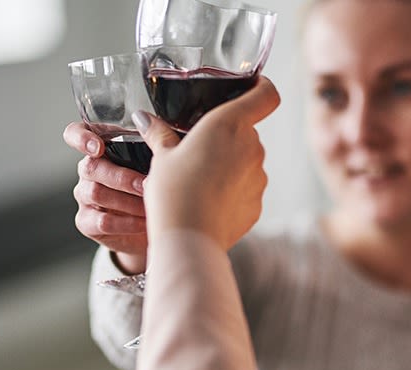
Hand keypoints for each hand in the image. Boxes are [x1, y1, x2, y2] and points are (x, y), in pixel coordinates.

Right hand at [62, 121, 147, 273]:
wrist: (154, 228)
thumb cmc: (158, 190)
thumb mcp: (159, 165)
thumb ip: (155, 145)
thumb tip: (159, 129)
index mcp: (99, 149)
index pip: (75, 134)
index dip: (81, 138)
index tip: (98, 147)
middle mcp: (88, 171)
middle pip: (91, 167)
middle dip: (121, 177)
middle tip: (147, 185)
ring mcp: (84, 197)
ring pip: (96, 193)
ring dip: (127, 201)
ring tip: (151, 206)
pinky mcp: (86, 222)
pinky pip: (102, 221)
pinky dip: (127, 223)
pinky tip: (144, 223)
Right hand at [134, 76, 279, 250]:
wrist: (189, 241)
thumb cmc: (174, 194)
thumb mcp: (162, 158)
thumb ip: (159, 134)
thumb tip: (144, 119)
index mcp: (230, 124)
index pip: (266, 94)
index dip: (261, 87)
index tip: (252, 88)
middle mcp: (252, 148)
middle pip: (249, 131)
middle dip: (229, 137)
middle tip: (200, 149)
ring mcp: (258, 179)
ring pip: (248, 162)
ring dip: (231, 165)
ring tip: (202, 181)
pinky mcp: (257, 206)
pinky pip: (247, 190)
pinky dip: (233, 192)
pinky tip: (210, 202)